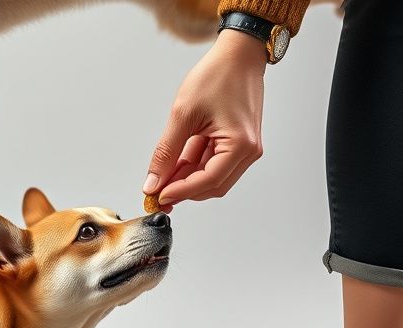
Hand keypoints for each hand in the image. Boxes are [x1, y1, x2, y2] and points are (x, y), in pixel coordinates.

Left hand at [143, 30, 266, 210]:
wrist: (238, 55)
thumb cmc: (217, 75)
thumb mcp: (183, 114)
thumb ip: (166, 152)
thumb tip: (154, 182)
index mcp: (240, 144)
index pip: (208, 182)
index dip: (180, 192)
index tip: (158, 196)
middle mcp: (249, 151)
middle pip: (213, 186)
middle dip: (184, 189)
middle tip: (157, 188)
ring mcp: (246, 148)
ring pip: (213, 177)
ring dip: (188, 177)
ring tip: (165, 170)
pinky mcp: (240, 143)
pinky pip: (216, 163)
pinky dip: (196, 165)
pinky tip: (178, 160)